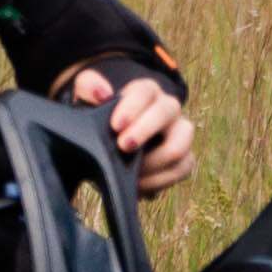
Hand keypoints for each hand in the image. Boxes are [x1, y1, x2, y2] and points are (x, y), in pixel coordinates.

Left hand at [85, 69, 196, 195]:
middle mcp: (167, 109)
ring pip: (180, 145)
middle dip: (145, 130)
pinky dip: (160, 180)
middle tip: (123, 147)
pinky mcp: (184, 159)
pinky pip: (182, 168)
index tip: (115, 126)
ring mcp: (180, 134)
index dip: (132, 107)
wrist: (109, 148)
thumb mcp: (87, 101)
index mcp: (146, 92)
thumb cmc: (101, 121)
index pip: (146, 91)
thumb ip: (88, 86)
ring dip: (155, 162)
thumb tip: (102, 93)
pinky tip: (139, 184)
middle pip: (167, 111)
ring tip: (132, 173)